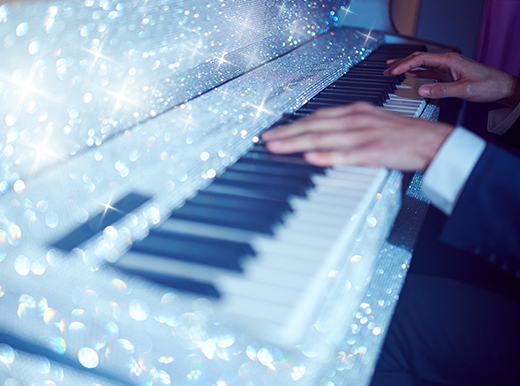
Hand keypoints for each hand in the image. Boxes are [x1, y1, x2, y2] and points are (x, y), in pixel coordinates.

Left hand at [262, 102, 453, 170]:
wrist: (432, 140)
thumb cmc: (402, 134)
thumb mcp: (371, 122)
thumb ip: (347, 126)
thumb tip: (323, 136)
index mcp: (355, 112)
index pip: (317, 117)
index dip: (293, 124)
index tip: (275, 130)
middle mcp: (356, 120)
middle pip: (314, 126)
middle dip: (287, 133)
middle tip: (266, 138)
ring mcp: (364, 135)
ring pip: (323, 138)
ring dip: (297, 143)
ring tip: (277, 147)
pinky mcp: (373, 151)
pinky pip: (345, 154)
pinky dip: (327, 156)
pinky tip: (311, 158)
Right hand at [384, 52, 519, 106]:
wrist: (502, 87)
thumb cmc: (488, 86)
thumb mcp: (464, 90)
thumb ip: (441, 90)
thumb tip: (421, 90)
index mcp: (450, 61)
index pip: (421, 59)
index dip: (405, 65)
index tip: (393, 72)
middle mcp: (447, 61)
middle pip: (418, 59)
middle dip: (400, 64)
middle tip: (386, 70)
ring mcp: (447, 67)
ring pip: (421, 64)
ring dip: (406, 67)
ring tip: (391, 71)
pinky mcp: (448, 74)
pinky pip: (428, 71)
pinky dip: (415, 72)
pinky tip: (408, 75)